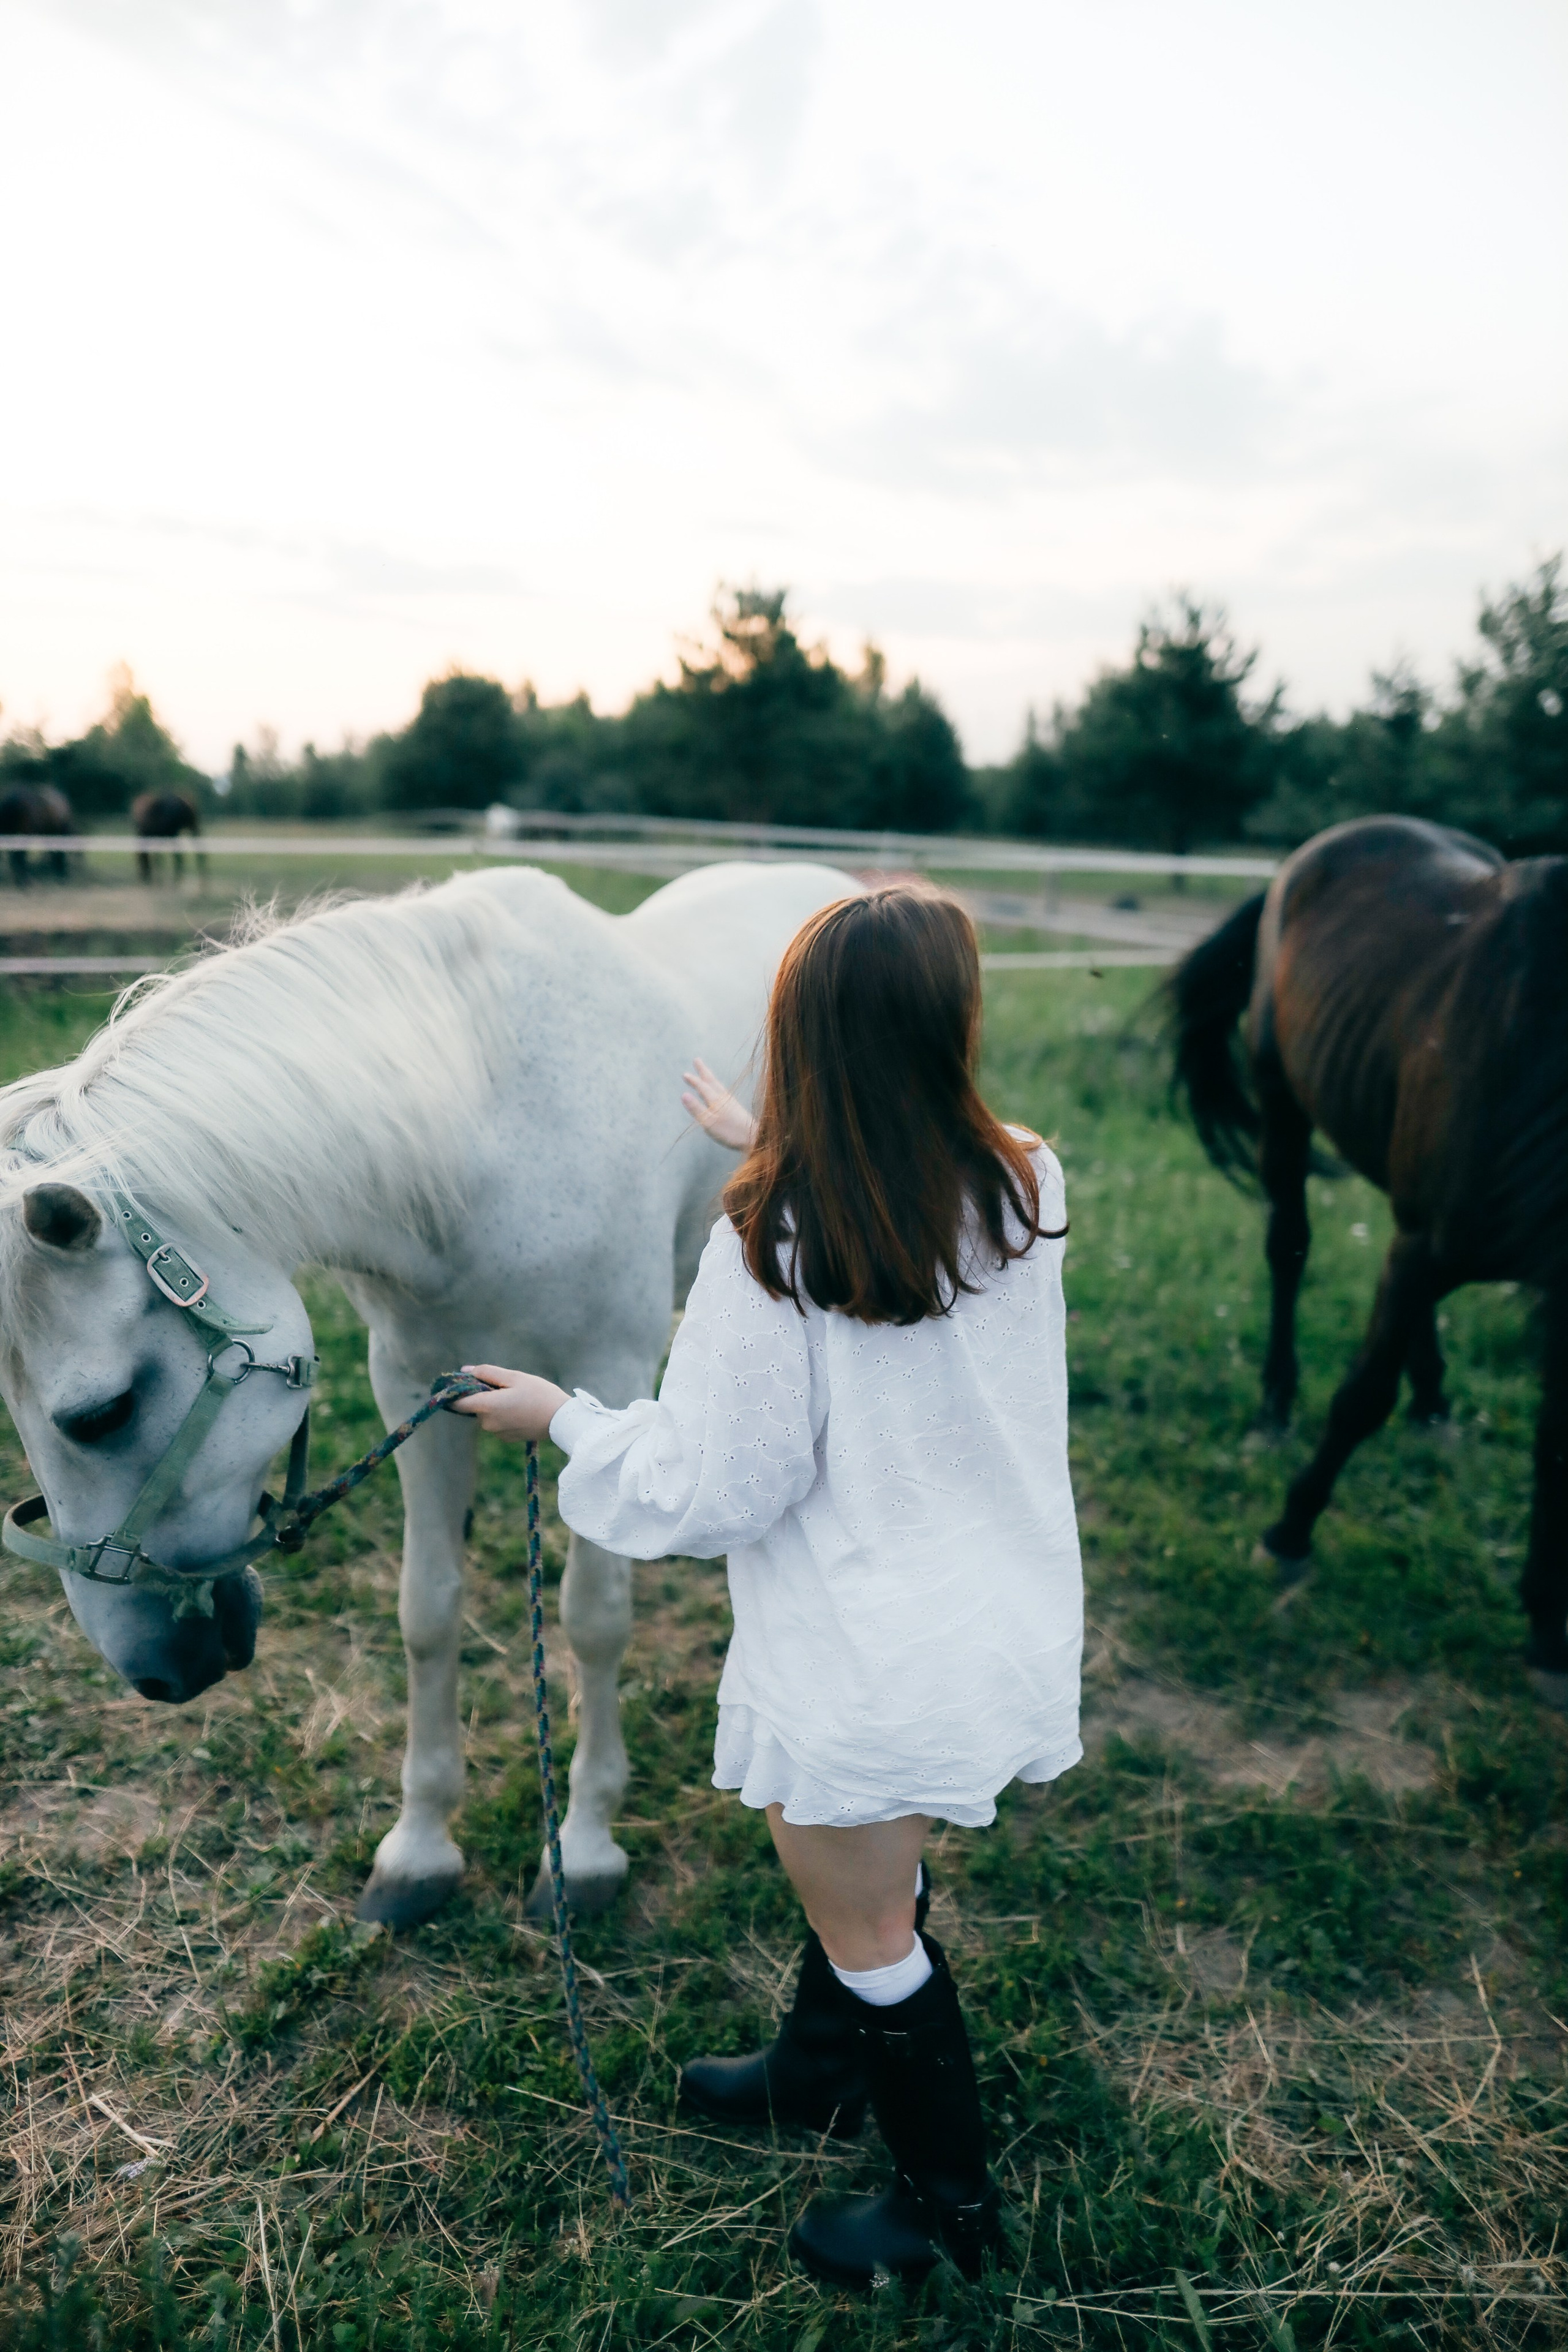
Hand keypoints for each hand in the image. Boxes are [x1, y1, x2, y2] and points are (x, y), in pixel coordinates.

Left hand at [450, 1364, 569, 1440]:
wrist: (561, 1420)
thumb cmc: (539, 1394)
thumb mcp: (514, 1377)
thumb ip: (487, 1372)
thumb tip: (465, 1371)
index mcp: (487, 1406)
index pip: (457, 1403)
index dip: (455, 1392)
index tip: (461, 1383)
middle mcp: (487, 1423)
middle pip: (475, 1406)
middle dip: (483, 1394)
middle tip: (505, 1385)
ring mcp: (497, 1433)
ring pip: (487, 1414)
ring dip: (494, 1404)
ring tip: (517, 1397)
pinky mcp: (506, 1438)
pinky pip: (497, 1422)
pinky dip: (503, 1415)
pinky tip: (521, 1409)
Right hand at [682, 1055, 757, 1152]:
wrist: (754, 1136)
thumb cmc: (730, 1132)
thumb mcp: (709, 1122)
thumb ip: (696, 1109)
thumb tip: (684, 1094)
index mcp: (715, 1101)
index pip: (702, 1087)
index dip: (693, 1081)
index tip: (685, 1074)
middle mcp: (723, 1098)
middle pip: (711, 1081)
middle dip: (703, 1071)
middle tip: (697, 1060)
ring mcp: (731, 1101)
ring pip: (718, 1085)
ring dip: (710, 1077)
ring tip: (705, 1071)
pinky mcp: (736, 1107)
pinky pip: (723, 1090)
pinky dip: (717, 1085)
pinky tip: (719, 1089)